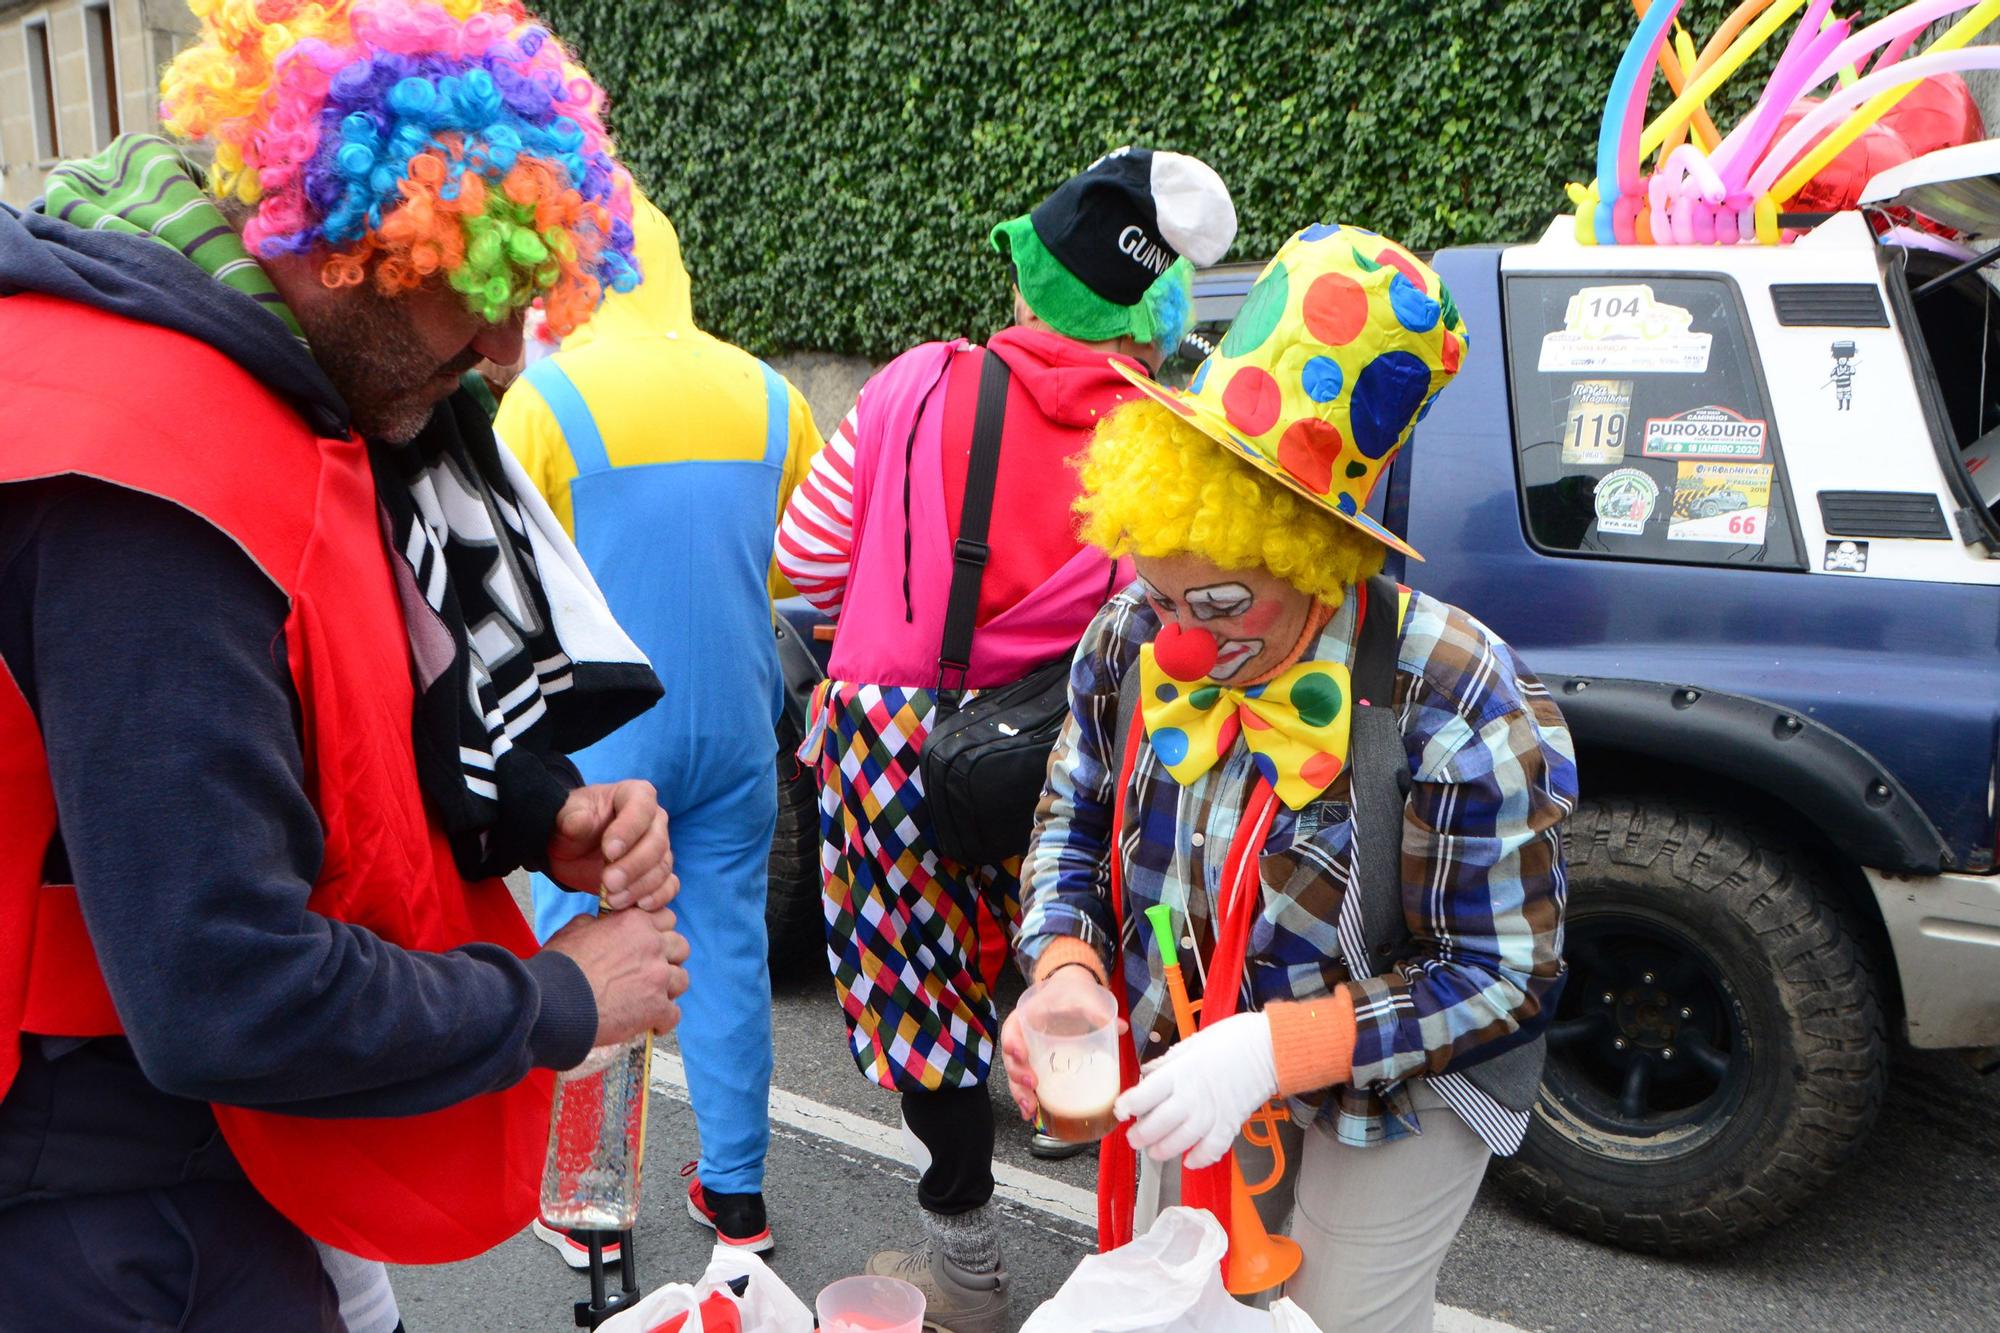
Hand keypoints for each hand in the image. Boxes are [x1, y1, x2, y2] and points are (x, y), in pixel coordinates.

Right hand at [543, 906, 690, 1045]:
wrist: (555, 1002)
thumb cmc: (560, 966)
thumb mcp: (573, 930)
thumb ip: (595, 923)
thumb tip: (599, 922)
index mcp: (635, 923)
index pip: (667, 919)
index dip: (659, 933)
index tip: (649, 946)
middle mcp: (652, 946)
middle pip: (681, 948)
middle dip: (670, 959)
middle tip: (652, 972)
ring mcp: (658, 977)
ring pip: (682, 980)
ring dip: (669, 989)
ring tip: (652, 999)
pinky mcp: (657, 1007)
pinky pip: (675, 1014)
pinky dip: (664, 1020)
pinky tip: (651, 1023)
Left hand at [547, 780, 675, 910]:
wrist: (573, 849)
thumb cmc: (573, 825)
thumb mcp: (566, 817)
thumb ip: (572, 818)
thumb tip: (580, 822)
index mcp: (635, 795)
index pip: (642, 808)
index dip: (629, 830)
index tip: (608, 852)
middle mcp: (654, 820)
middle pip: (657, 843)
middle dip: (633, 866)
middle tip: (608, 882)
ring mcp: (660, 848)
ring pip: (662, 868)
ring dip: (639, 887)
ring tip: (613, 899)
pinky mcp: (658, 873)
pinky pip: (669, 885)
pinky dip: (657, 898)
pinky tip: (638, 906)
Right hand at [1001, 964, 1115, 1122]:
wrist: (1070, 992)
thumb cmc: (1072, 993)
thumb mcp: (1083, 996)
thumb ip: (1098, 1010)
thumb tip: (1121, 1027)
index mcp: (1028, 1015)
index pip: (1013, 1029)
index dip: (1013, 1042)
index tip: (1020, 1054)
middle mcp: (1023, 1035)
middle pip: (1011, 1058)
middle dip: (1018, 1074)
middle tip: (1032, 1085)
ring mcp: (1029, 1052)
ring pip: (1015, 1075)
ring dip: (1020, 1093)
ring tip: (1030, 1109)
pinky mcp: (1037, 1065)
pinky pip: (1026, 1084)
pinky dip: (1027, 1099)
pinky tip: (1032, 1114)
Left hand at [1115, 1010, 1277, 1168]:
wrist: (1269, 1047)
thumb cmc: (1233, 1038)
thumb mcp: (1194, 1042)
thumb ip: (1169, 1061)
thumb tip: (1149, 1071)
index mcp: (1180, 1072)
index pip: (1144, 1095)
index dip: (1128, 1106)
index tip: (1120, 1111)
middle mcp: (1192, 1096)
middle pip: (1159, 1124)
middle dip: (1141, 1135)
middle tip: (1133, 1138)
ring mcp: (1212, 1112)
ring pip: (1182, 1140)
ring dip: (1165, 1150)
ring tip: (1154, 1152)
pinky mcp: (1230, 1123)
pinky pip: (1213, 1148)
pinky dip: (1201, 1158)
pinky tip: (1190, 1161)